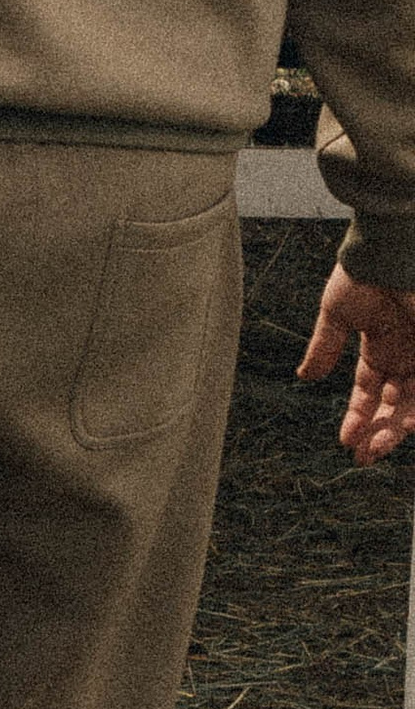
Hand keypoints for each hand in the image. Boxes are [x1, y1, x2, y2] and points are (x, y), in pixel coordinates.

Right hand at [298, 267, 414, 464]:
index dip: (358, 417)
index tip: (346, 442)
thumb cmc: (362, 275)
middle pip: (394, 405)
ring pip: (413, 402)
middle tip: (366, 456)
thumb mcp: (336, 314)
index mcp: (379, 347)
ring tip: (382, 445)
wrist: (390, 251)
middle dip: (380, 432)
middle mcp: (404, 356)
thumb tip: (304, 376)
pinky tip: (406, 423)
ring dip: (397, 426)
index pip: (368, 392)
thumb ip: (324, 347)